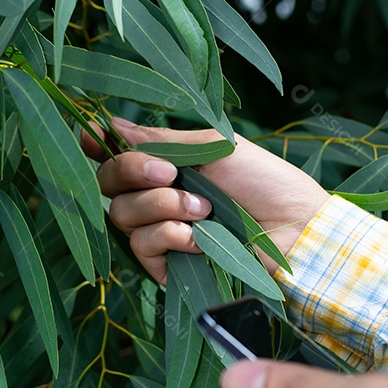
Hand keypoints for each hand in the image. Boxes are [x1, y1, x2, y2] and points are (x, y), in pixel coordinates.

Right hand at [81, 119, 327, 282]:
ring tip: (204, 210)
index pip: (112, 152)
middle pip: (108, 182)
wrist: (295, 229)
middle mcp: (155, 194)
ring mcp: (160, 230)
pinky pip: (142, 246)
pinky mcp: (167, 263)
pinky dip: (170, 236)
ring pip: (123, 214)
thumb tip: (112, 124)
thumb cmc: (263, 180)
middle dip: (134, 172)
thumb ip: (160, 140)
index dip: (95, 144)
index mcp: (165, 162)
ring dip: (162, 206)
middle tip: (172, 173)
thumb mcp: (212, 146)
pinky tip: (199, 238)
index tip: (92, 138)